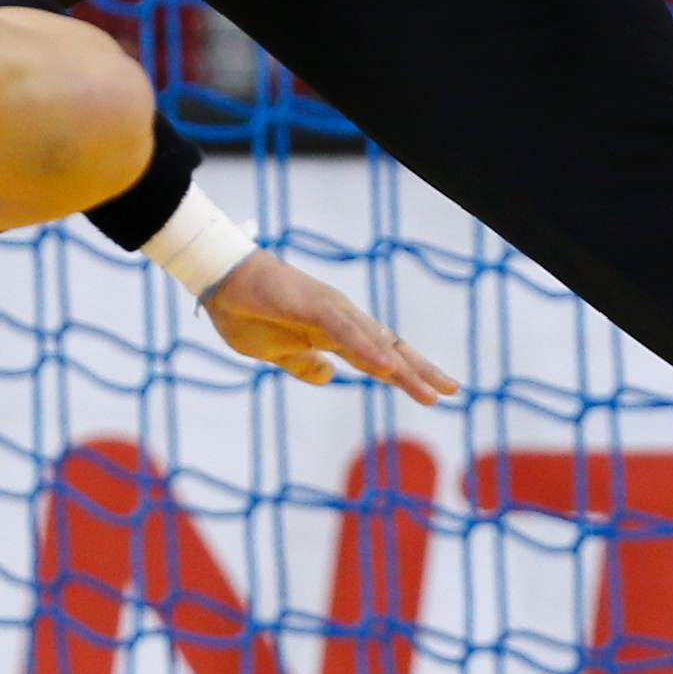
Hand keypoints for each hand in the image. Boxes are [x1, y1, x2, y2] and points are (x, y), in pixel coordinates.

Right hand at [200, 248, 459, 403]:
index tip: (434, 392)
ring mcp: (330, 310)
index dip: (405, 373)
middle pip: (388, 347)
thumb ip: (303, 365)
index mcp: (332, 333)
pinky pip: (347, 333)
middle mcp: (341, 319)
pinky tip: (389, 368)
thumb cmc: (244, 311)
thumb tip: (329, 376)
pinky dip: (369, 350)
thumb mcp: (275, 353)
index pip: (377, 356)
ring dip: (403, 367)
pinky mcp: (314, 306)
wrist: (219, 281)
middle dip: (420, 370)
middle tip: (452, 389)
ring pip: (375, 343)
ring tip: (430, 390)